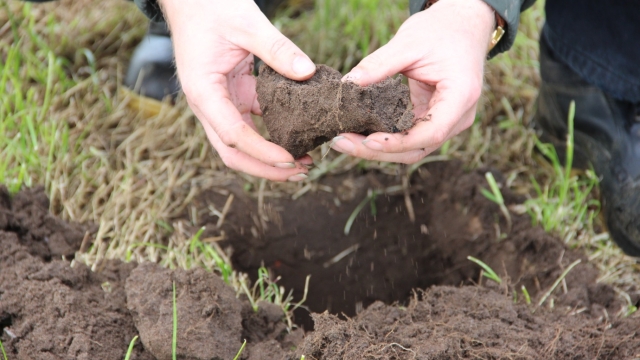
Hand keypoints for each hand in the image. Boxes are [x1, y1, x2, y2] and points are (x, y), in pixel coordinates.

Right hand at [159, 0, 315, 180]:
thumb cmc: (211, 7)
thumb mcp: (247, 23)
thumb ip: (277, 49)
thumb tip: (309, 73)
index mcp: (204, 91)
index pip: (233, 135)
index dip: (262, 152)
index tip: (290, 159)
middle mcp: (209, 104)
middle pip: (233, 152)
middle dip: (266, 168)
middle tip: (302, 172)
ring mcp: (220, 103)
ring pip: (242, 143)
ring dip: (270, 156)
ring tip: (305, 161)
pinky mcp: (233, 96)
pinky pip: (253, 123)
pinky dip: (274, 133)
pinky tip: (299, 133)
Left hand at [331, 0, 495, 162]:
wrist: (461, 26)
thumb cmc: (441, 30)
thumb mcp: (409, 42)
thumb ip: (379, 64)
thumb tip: (348, 83)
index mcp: (460, 96)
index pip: (431, 132)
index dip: (398, 142)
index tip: (367, 140)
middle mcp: (458, 117)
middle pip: (417, 148)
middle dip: (378, 151)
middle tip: (341, 142)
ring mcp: (447, 122)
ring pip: (411, 149)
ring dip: (377, 150)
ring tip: (343, 141)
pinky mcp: (432, 120)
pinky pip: (408, 137)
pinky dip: (384, 139)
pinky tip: (357, 134)